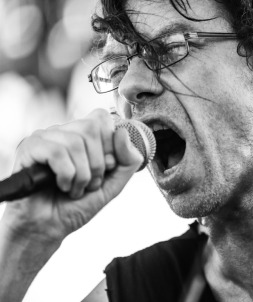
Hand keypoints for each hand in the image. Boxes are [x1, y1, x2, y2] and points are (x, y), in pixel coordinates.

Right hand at [1, 109, 142, 242]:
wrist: (48, 227)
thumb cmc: (77, 205)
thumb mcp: (113, 184)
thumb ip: (128, 161)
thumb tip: (122, 133)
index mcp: (82, 135)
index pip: (102, 118)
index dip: (110, 145)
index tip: (106, 168)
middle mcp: (64, 131)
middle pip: (91, 128)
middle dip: (97, 164)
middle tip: (89, 183)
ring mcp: (45, 137)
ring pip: (76, 142)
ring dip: (82, 174)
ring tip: (75, 189)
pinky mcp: (29, 148)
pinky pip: (57, 152)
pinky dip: (66, 175)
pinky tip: (62, 186)